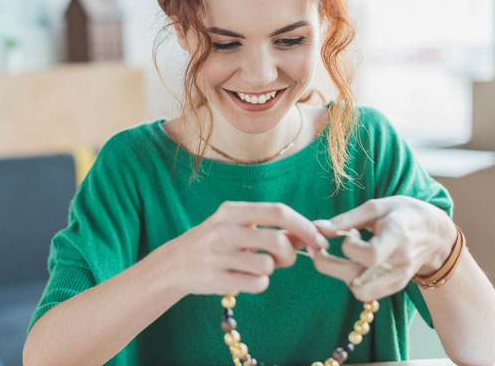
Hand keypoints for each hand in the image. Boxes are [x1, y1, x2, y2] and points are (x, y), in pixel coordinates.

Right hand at [159, 201, 328, 296]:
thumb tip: (316, 231)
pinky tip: (244, 278)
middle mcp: (223, 230)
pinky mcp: (215, 279)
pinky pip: (257, 284)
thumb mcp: (240, 227)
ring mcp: (217, 255)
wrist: (174, 264)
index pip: (278, 212)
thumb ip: (275, 228)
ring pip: (267, 266)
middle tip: (286, 259)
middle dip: (290, 254)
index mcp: (232, 210)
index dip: (304, 226)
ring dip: (270, 270)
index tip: (319, 240)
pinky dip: (258, 284)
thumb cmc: (217, 242)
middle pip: (277, 240)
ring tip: (255, 267)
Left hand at [310, 196, 455, 300]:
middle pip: (357, 280)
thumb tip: (317, 227)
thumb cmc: (404, 214)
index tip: (349, 233)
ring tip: (345, 255)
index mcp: (397, 238)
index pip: (370, 256)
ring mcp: (398, 279)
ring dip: (341, 274)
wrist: (435, 234)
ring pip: (359, 291)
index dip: (350, 246)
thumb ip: (346, 219)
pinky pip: (366, 292)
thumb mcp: (377, 207)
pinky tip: (355, 261)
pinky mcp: (395, 287)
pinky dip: (353, 279)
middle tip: (320, 248)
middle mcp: (399, 263)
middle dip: (328, 265)